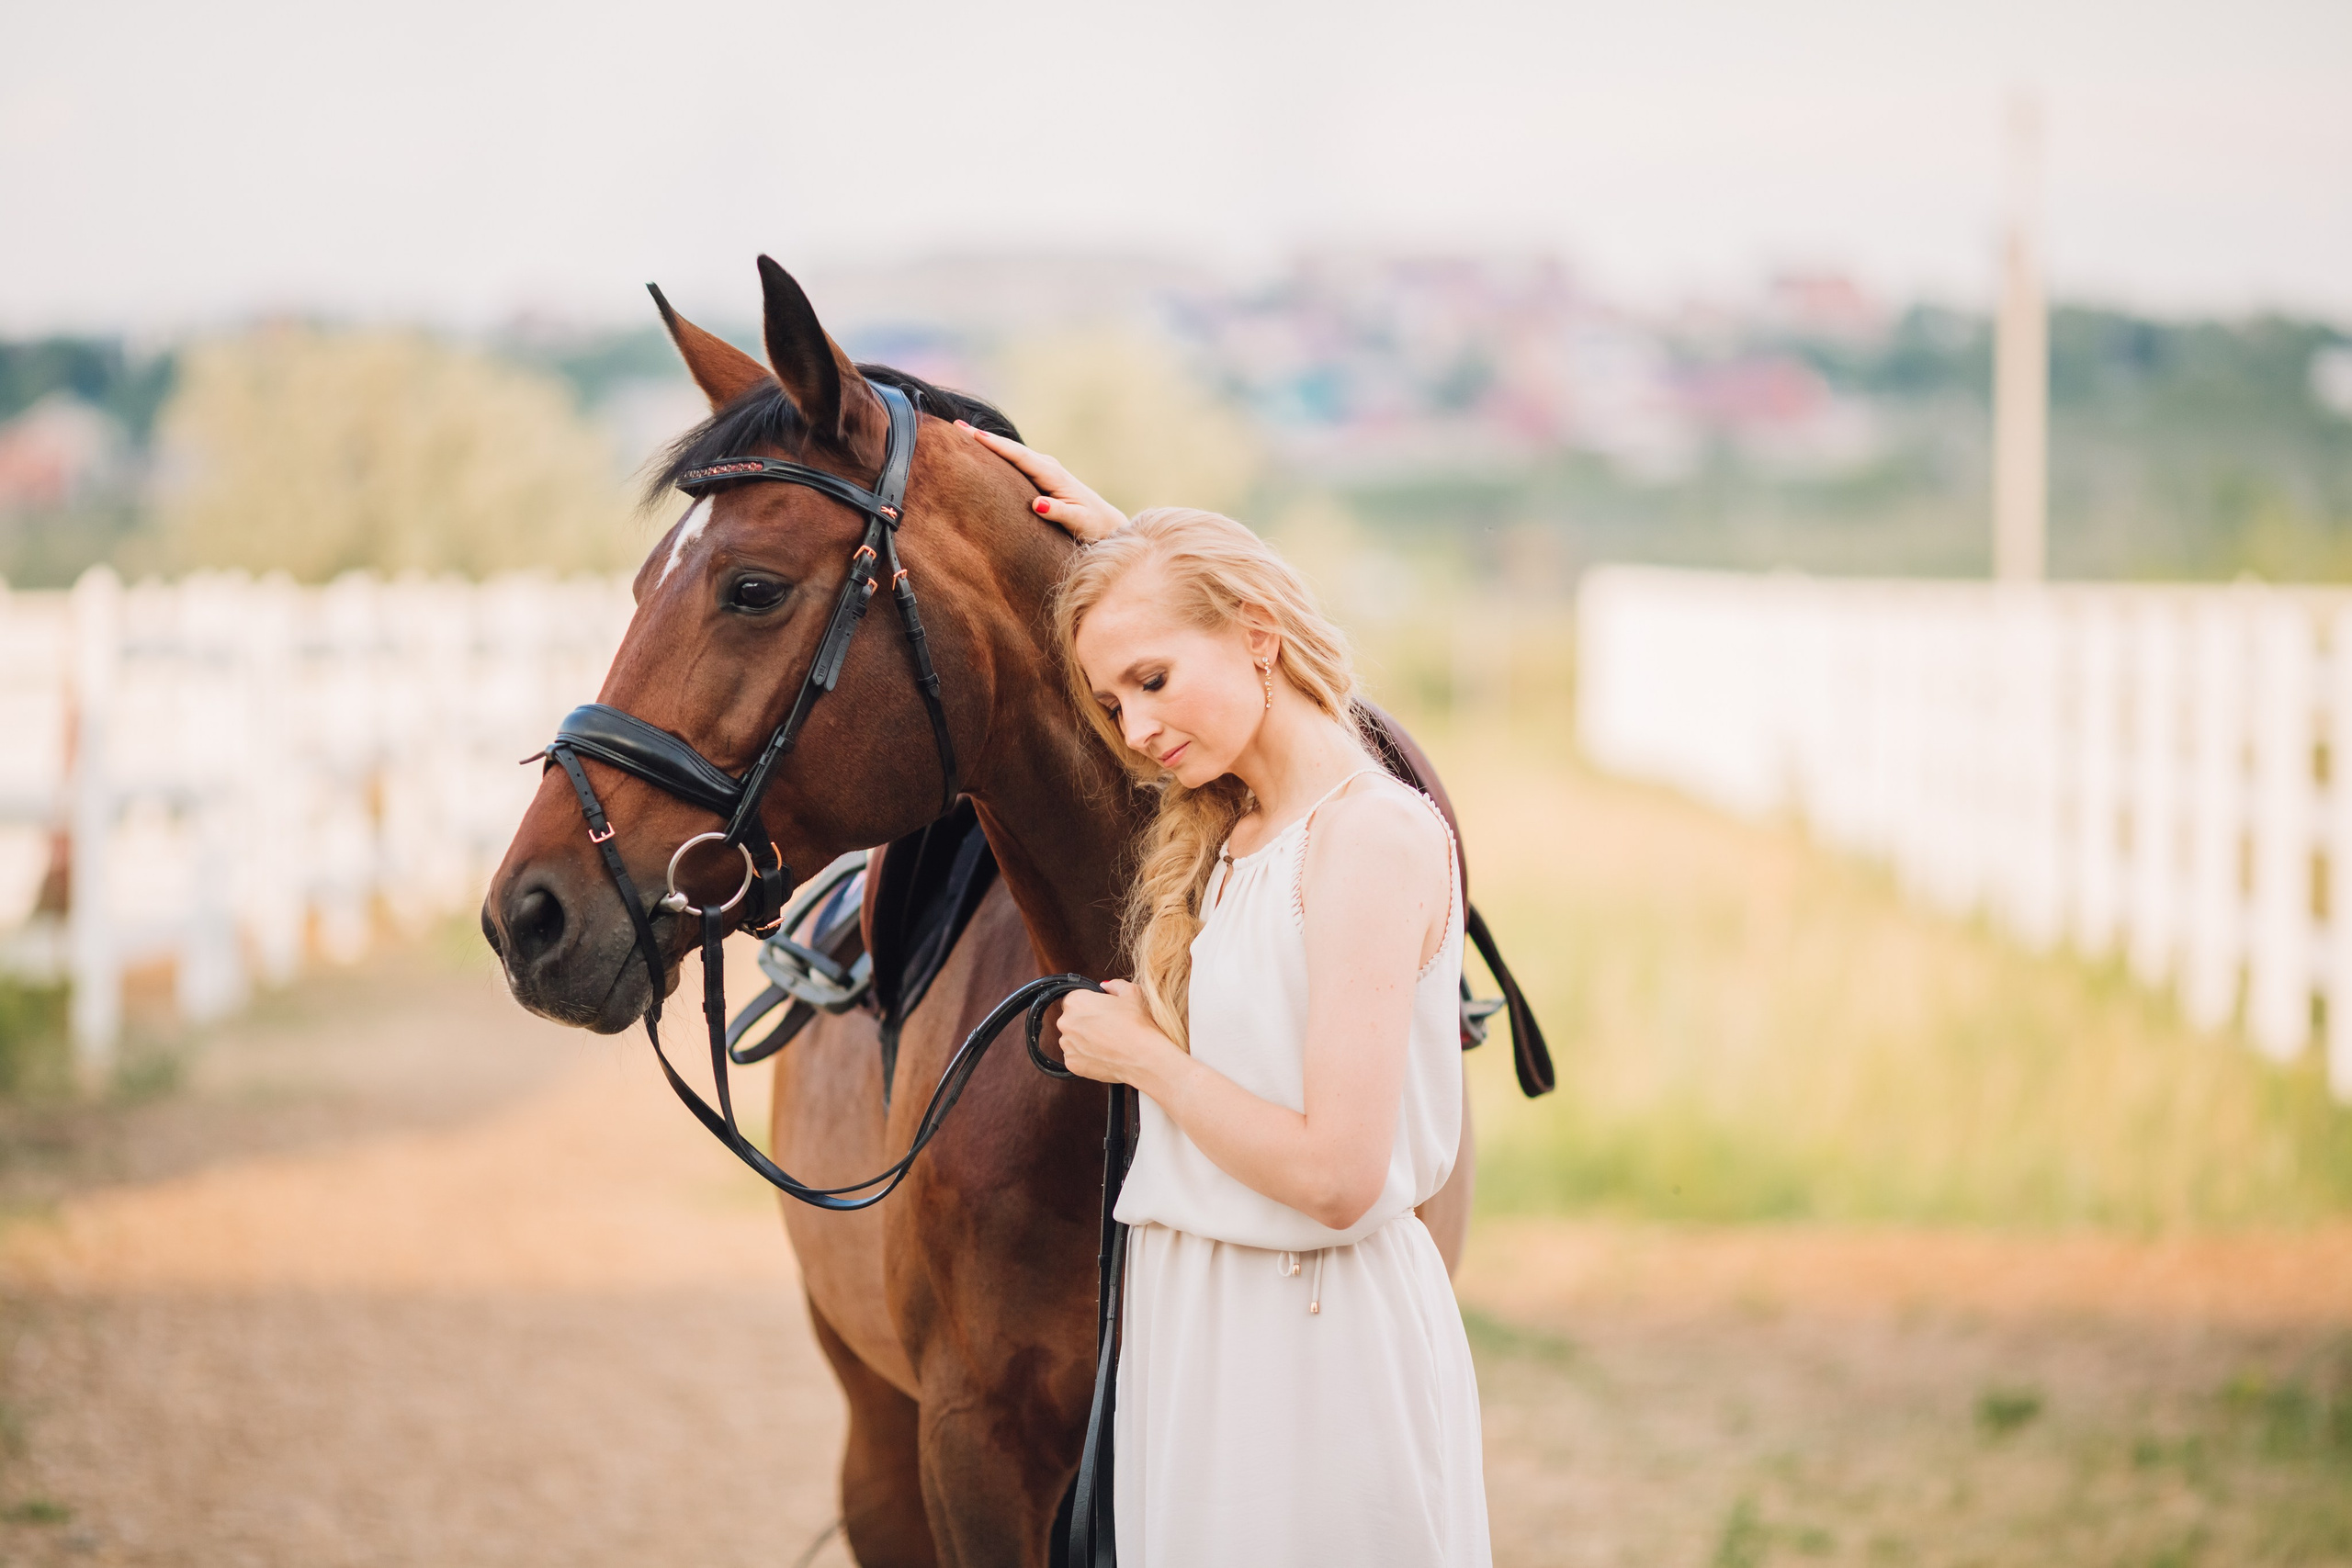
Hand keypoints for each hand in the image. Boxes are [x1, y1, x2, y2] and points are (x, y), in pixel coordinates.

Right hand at [954, 422, 1127, 542]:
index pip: (1020, 457)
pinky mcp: (1040, 475)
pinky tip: (982, 450)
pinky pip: (1015, 461)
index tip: (974, 435)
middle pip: (1011, 449)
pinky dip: (997, 453)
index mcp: (1053, 474)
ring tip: (961, 434)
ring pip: (1011, 453)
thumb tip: (1037, 505)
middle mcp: (1047, 466)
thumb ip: (1059, 512)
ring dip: (988, 443)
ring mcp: (1043, 469)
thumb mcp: (1078, 522)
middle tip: (955, 426)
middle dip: (984, 438)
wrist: (1105, 523)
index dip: (996, 446)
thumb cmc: (1092, 525)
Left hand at [1053, 979, 1168, 1084]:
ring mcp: (1067, 1045)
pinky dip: (1087, 1057)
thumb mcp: (1132, 993)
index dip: (1090, 1004)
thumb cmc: (1137, 1024)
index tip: (1102, 1012)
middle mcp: (1065, 1022)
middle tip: (1107, 1028)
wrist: (1143, 1057)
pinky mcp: (1072, 1064)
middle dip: (1086, 1023)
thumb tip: (1106, 986)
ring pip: (1073, 1040)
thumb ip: (1115, 985)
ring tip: (1108, 1043)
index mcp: (1076, 1001)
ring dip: (1085, 1040)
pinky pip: (1076, 1058)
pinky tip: (1104, 1055)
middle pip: (1072, 1020)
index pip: (1074, 999)